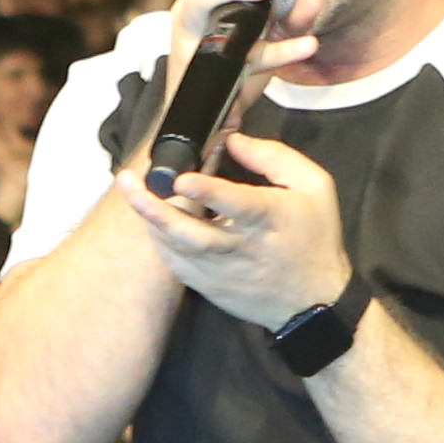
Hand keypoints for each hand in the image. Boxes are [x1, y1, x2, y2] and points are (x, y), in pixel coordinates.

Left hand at [112, 126, 351, 334]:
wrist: (315, 302)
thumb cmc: (315, 236)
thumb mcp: (315, 186)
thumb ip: (274, 158)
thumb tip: (232, 140)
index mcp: (271, 219)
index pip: (237, 204)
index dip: (208, 192)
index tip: (182, 180)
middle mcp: (242, 248)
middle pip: (192, 233)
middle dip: (156, 209)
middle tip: (128, 182)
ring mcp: (223, 273)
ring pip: (178, 250)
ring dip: (152, 222)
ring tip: (134, 194)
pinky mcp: (211, 288)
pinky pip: (177, 266)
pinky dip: (162, 243)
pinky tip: (154, 223)